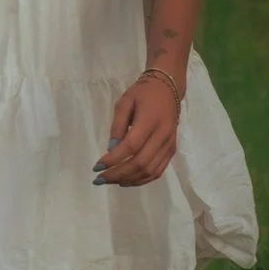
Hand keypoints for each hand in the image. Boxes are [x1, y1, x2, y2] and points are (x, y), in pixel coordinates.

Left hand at [95, 67, 180, 189]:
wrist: (168, 88)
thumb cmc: (143, 93)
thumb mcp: (124, 102)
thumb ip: (117, 126)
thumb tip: (111, 149)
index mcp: (150, 121)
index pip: (130, 147)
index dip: (113, 160)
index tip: (96, 167)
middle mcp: (162, 135)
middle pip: (140, 163)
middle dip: (118, 174)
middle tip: (100, 179)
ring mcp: (169, 144)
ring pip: (150, 171)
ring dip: (129, 180)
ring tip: (111, 181)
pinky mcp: (171, 150)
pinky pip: (158, 171)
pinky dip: (142, 180)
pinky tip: (127, 180)